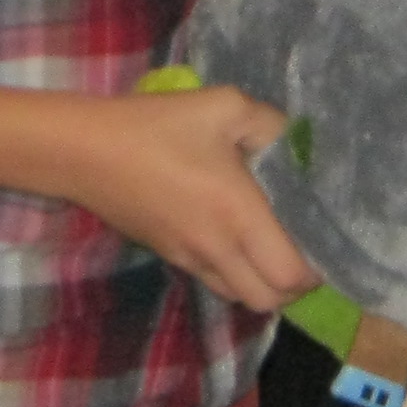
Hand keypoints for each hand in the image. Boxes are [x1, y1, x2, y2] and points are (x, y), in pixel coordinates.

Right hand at [62, 85, 316, 312]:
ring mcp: (190, 259)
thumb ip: (269, 124)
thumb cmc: (155, 126)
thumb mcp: (221, 105)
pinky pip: (216, 283)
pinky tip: (234, 242)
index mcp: (237, 214)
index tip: (322, 241)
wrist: (85, 151)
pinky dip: (235, 276)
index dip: (314, 268)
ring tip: (271, 249)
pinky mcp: (170, 257)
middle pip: (270, 300)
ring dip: (264, 284)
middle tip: (301, 249)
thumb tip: (295, 143)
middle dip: (294, 284)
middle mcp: (217, 248)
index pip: (290, 274)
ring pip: (242, 299)